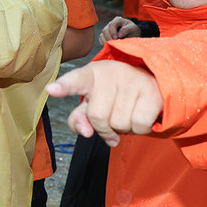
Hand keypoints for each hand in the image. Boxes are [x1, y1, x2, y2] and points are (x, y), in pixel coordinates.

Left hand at [46, 61, 162, 147]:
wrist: (155, 82)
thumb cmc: (117, 94)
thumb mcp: (94, 102)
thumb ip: (80, 118)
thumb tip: (85, 132)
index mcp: (91, 74)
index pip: (75, 80)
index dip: (63, 86)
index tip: (51, 90)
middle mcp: (111, 73)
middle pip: (97, 116)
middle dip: (104, 127)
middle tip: (112, 119)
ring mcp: (133, 80)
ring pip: (119, 124)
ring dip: (123, 128)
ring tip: (128, 113)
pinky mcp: (152, 92)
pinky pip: (139, 125)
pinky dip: (139, 129)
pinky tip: (140, 116)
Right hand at [98, 16, 141, 46]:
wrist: (132, 34)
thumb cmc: (133, 30)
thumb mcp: (133, 28)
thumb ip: (126, 29)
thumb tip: (119, 35)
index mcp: (118, 20)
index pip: (111, 24)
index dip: (113, 32)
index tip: (116, 38)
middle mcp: (110, 24)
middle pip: (105, 30)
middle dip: (108, 38)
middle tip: (114, 43)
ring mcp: (107, 30)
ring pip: (102, 35)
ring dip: (106, 41)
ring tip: (112, 46)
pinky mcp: (104, 36)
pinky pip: (101, 39)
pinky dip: (104, 43)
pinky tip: (109, 46)